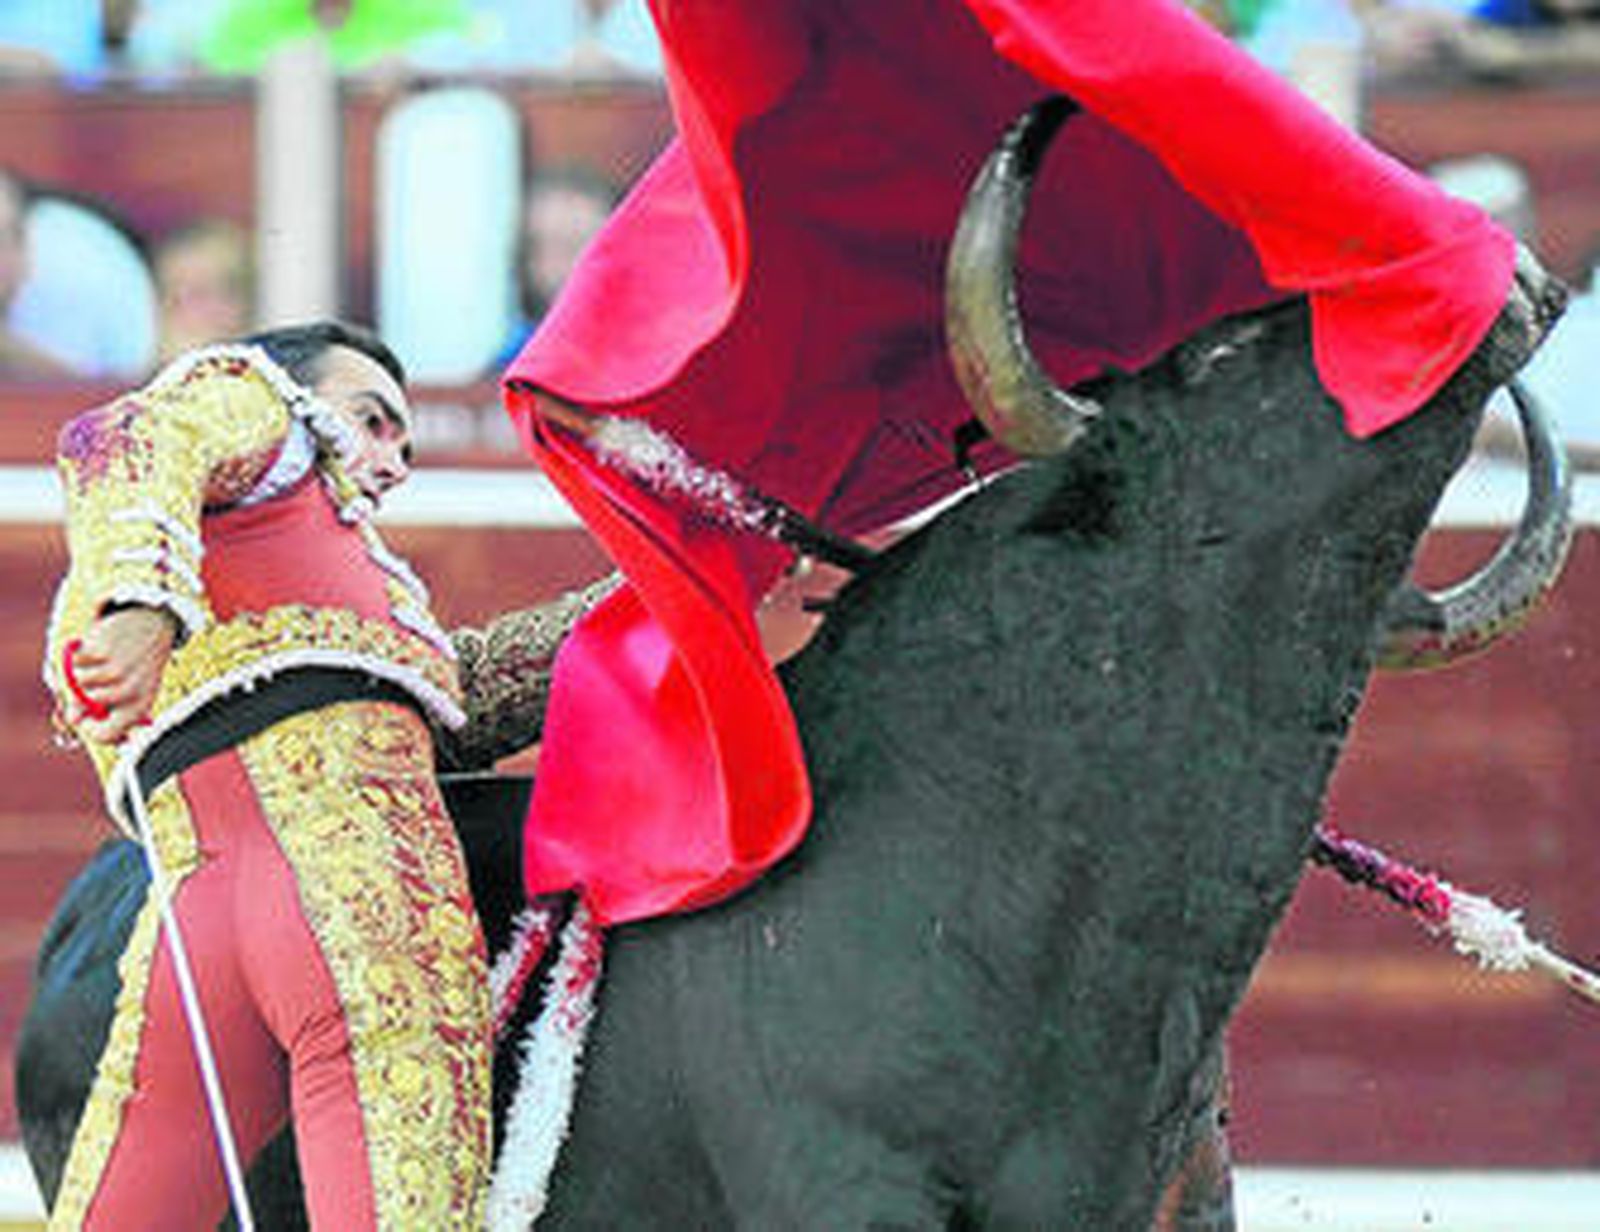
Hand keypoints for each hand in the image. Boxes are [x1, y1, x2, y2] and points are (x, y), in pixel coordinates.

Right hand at [65, 606, 178, 743]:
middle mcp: (131, 691)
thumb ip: (100, 709)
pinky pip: (77, 660)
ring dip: (83, 672)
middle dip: (81, 694)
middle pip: (84, 706)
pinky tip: (99, 648)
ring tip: (101, 663)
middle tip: (91, 682)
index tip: (84, 718)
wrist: (151, 627)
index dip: (88, 730)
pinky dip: (81, 654)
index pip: (105, 735)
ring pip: (79, 682)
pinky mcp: (106, 650)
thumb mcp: (127, 690)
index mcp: (139, 707)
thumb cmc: (135, 666)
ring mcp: (118, 670)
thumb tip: (73, 721)